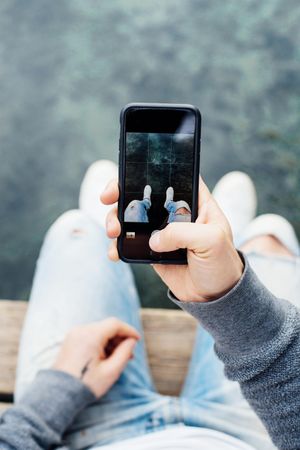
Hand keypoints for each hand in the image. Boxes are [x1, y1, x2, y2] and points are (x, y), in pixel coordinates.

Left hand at [52, 318, 139, 396]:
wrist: (58, 395)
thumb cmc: (86, 384)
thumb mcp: (111, 371)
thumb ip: (125, 353)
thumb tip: (131, 342)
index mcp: (91, 335)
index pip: (115, 324)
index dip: (129, 330)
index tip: (138, 340)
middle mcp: (81, 330)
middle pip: (107, 327)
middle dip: (120, 338)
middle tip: (130, 353)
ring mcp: (74, 335)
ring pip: (99, 331)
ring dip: (111, 341)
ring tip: (118, 358)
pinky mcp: (70, 341)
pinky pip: (90, 336)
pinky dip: (100, 343)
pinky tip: (106, 357)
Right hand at [101, 179, 242, 301]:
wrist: (214, 296)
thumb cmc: (222, 263)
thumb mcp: (211, 241)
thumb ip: (182, 233)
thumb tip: (153, 239)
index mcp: (194, 201)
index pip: (170, 176)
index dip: (148, 171)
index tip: (128, 175)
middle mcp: (175, 212)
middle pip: (142, 193)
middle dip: (120, 193)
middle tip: (107, 199)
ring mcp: (160, 230)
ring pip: (130, 217)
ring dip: (115, 221)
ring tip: (113, 233)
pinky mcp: (150, 249)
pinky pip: (128, 242)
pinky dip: (117, 246)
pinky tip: (114, 253)